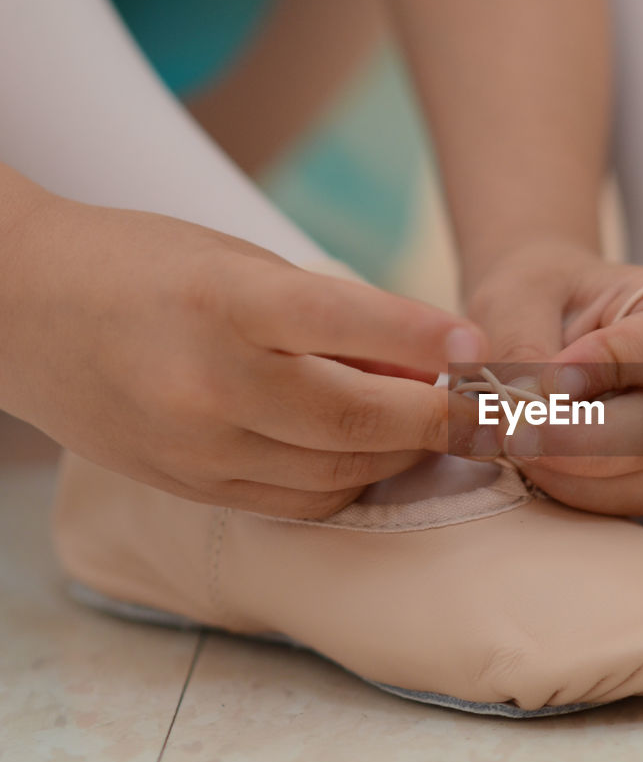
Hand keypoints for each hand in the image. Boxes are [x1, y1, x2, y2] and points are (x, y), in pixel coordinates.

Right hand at [0, 191, 495, 516]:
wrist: (19, 309)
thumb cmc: (143, 266)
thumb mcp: (240, 261)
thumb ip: (330, 314)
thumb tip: (425, 364)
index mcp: (224, 301)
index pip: (348, 323)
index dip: (426, 339)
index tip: (476, 347)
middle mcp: (209, 382)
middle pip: (358, 418)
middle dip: (436, 418)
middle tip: (478, 409)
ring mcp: (196, 446)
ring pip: (338, 469)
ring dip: (402, 452)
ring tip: (427, 425)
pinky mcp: (189, 486)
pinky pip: (300, 500)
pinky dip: (352, 479)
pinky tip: (369, 452)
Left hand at [466, 240, 642, 514]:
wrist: (546, 317)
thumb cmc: (540, 296)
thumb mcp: (519, 294)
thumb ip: (519, 341)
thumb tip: (525, 402)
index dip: (611, 367)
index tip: (550, 379)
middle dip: (582, 441)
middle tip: (514, 434)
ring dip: (572, 475)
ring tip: (516, 444)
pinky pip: (624, 501)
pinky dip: (572, 490)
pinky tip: (533, 462)